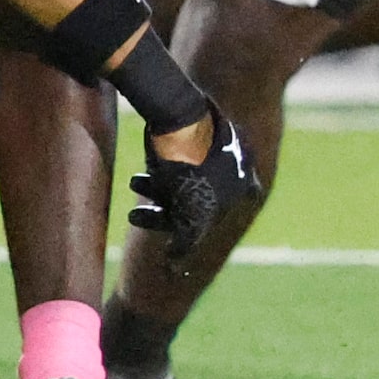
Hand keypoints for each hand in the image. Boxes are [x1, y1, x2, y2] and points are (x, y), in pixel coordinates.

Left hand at [129, 108, 261, 266]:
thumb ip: (187, 242)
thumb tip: (174, 264)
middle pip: (195, 199)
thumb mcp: (193, 214)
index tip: (164, 243)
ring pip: (182, 178)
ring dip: (155, 190)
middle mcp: (235, 167)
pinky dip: (158, 172)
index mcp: (245, 185)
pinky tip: (138, 177)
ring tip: (133, 184)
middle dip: (163, 210)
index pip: (213, 220)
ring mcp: (216, 148)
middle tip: (134, 216)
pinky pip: (175, 160)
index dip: (185, 235)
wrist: (178, 114)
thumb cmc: (190, 168)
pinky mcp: (195, 132)